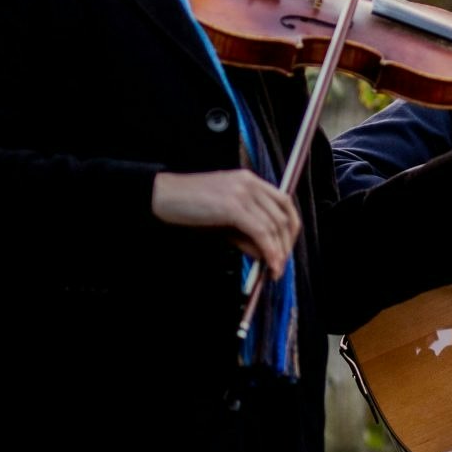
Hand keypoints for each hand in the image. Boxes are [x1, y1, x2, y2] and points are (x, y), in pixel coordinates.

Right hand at [150, 169, 302, 277]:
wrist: (161, 196)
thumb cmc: (188, 208)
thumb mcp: (223, 221)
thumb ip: (246, 234)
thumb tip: (268, 254)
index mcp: (250, 180)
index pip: (284, 204)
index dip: (289, 230)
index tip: (285, 249)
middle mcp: (250, 183)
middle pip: (283, 216)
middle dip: (285, 244)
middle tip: (280, 265)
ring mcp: (242, 193)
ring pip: (274, 226)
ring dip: (278, 252)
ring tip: (273, 270)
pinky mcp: (233, 206)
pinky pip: (260, 232)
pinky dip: (269, 251)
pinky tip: (268, 264)